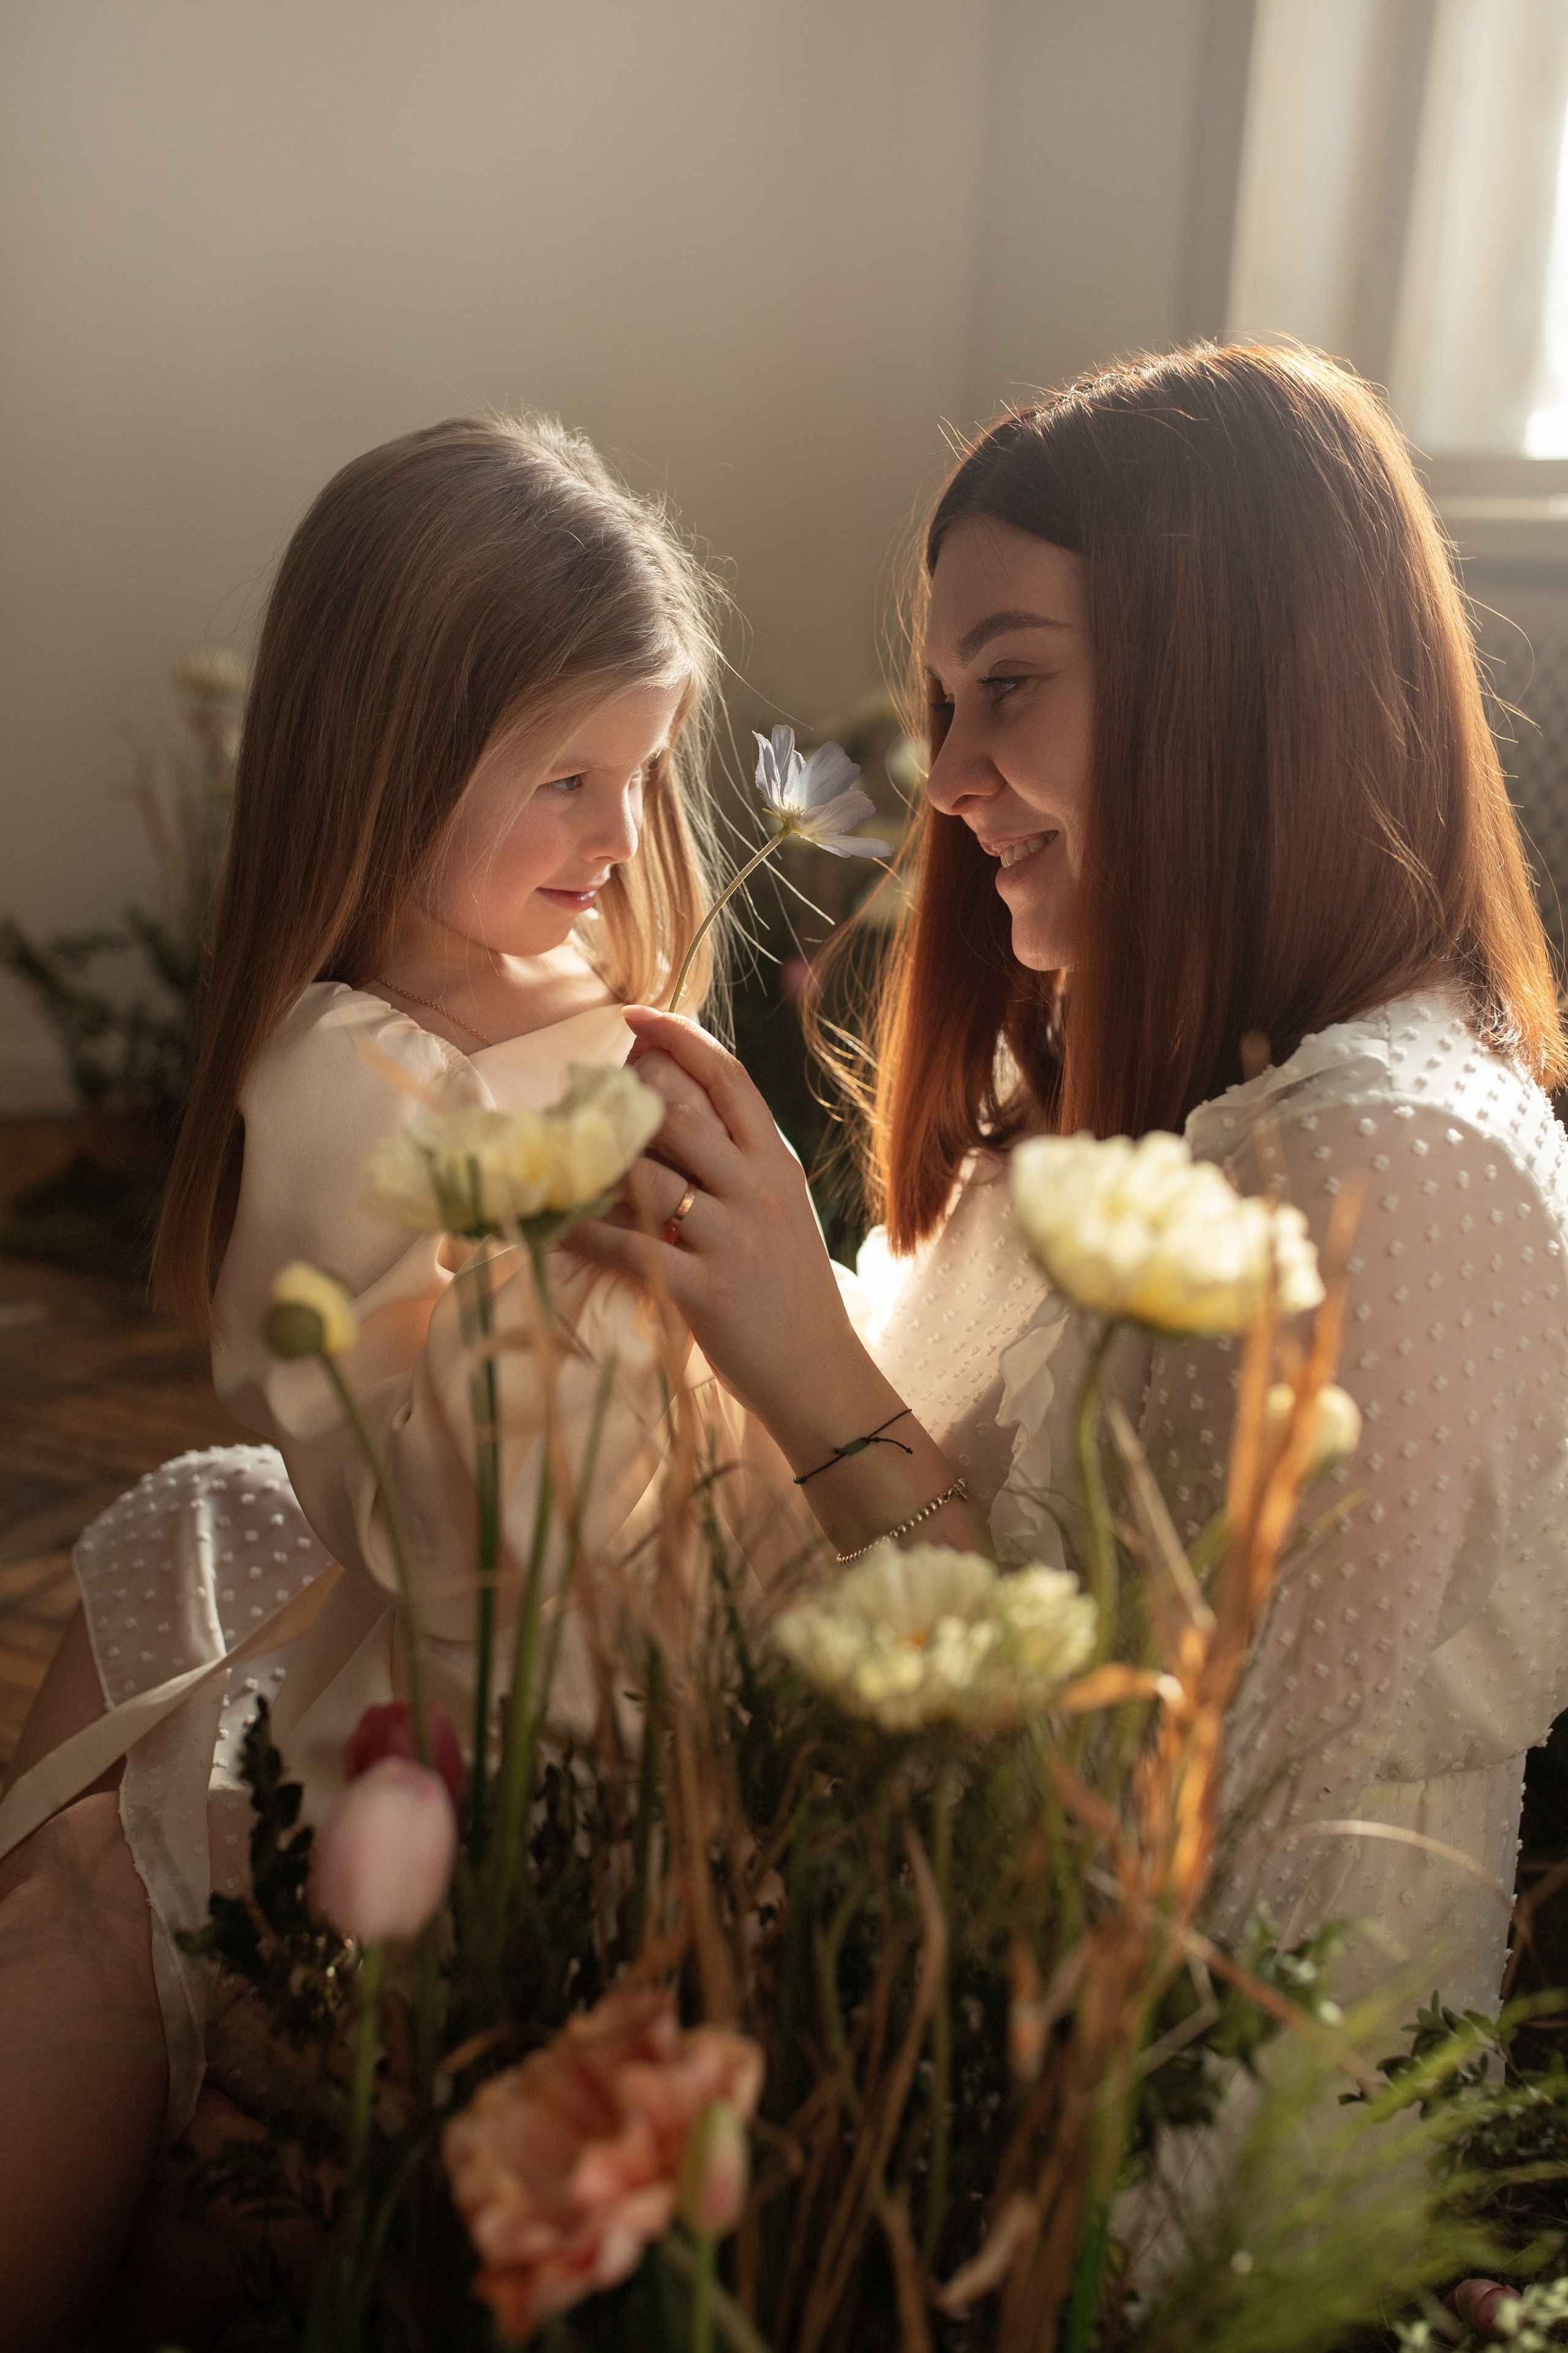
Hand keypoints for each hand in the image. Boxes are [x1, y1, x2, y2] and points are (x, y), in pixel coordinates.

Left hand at [577, 1010, 895, 1459]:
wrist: (819, 1372)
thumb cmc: (789, 1292)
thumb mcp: (780, 1211)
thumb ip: (739, 1163)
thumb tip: (672, 1118)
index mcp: (776, 1163)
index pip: (730, 1079)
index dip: (681, 1039)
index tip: (637, 1017)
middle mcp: (757, 1188)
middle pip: (681, 1111)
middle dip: (625, 1098)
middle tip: (583, 1099)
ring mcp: (733, 1236)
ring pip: (647, 1175)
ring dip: (593, 1165)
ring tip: (554, 1159)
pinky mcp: (705, 1288)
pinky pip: (626, 1248)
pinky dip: (579, 1235)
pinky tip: (546, 1227)